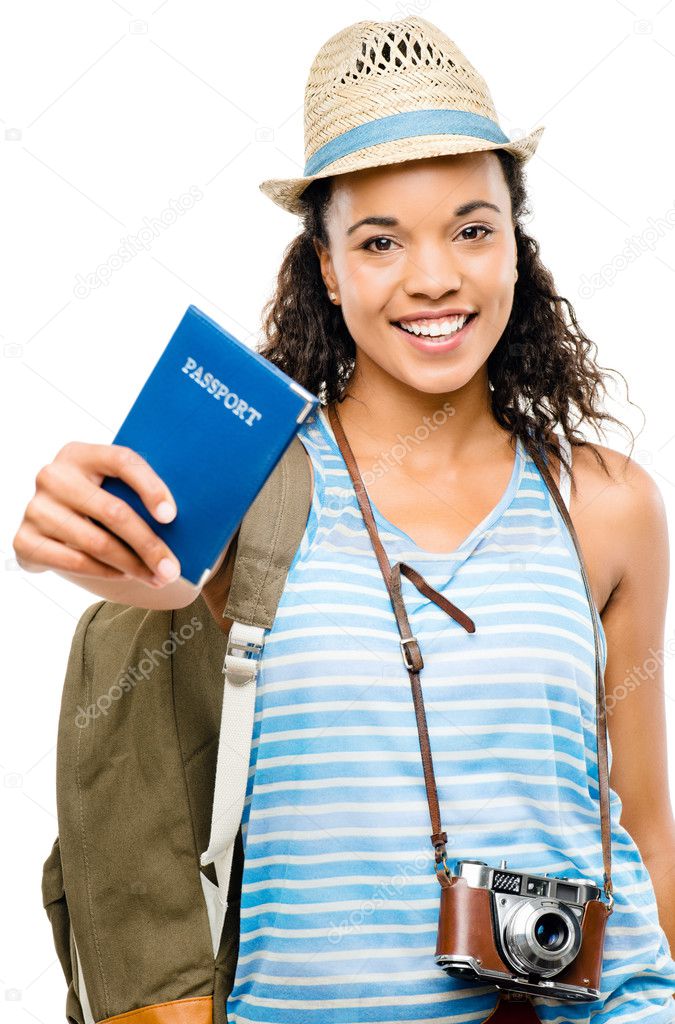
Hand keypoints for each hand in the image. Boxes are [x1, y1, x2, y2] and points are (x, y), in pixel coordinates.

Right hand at [13, 442, 181, 587]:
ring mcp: (35, 507)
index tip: (172, 516)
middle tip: (173, 568)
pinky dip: (106, 572)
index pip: (122, 461)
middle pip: (113, 511)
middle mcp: (53, 476)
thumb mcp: (113, 487)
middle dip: (150, 545)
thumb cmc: (97, 502)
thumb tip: (196, 515)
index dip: (151, 487)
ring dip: (133, 566)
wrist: (51, 526)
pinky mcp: (24, 540)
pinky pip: (75, 562)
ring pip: (98, 543)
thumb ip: (139, 492)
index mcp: (81, 453)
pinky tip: (125, 576)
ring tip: (158, 577)